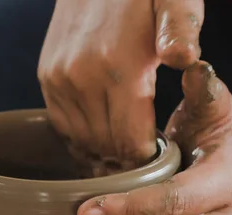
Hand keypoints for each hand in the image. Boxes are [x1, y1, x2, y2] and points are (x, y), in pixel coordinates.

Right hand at [38, 0, 203, 174]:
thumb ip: (182, 30)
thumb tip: (184, 59)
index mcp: (119, 67)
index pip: (131, 144)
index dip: (147, 161)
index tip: (161, 163)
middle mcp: (81, 78)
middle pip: (105, 147)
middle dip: (126, 163)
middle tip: (144, 167)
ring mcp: (59, 79)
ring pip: (81, 141)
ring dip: (102, 153)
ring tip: (123, 156)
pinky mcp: (47, 77)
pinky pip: (62, 125)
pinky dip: (81, 137)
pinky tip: (100, 136)